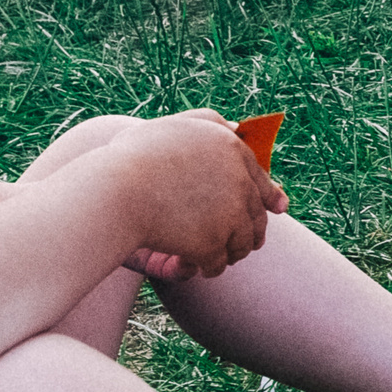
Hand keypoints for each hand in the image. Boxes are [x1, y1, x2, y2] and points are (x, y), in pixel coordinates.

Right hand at [115, 111, 286, 278]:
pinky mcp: (213, 243)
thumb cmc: (134, 157)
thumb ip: (209, 123)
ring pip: (242, 243)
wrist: (113, 191)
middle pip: (256, 216)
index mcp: (232, 149)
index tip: (279, 208)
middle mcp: (238, 181)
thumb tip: (238, 128)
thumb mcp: (175, 127)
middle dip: (250, 231)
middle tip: (243, 245)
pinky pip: (218, 263)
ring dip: (231, 252)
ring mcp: (229, 214)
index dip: (268, 195)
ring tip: (216, 258)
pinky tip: (194, 267)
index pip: (260, 177)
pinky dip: (208, 267)